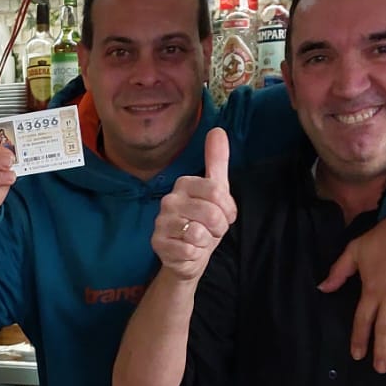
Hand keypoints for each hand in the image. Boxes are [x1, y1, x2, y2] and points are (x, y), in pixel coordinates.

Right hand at [150, 129, 235, 285]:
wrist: (188, 255)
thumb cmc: (203, 222)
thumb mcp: (216, 192)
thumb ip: (217, 162)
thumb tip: (218, 130)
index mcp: (184, 184)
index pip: (217, 191)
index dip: (227, 209)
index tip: (224, 215)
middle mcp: (169, 200)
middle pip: (210, 213)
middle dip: (218, 227)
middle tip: (210, 230)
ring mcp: (161, 222)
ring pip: (199, 233)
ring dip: (206, 241)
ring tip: (199, 239)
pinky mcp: (157, 243)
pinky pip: (189, 250)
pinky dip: (194, 254)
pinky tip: (188, 250)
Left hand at [317, 213, 385, 371]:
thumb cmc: (384, 238)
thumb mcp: (355, 250)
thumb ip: (339, 271)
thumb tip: (322, 288)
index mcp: (371, 289)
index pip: (363, 320)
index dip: (360, 338)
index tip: (357, 355)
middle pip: (385, 329)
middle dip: (381, 350)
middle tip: (380, 368)